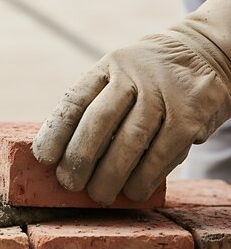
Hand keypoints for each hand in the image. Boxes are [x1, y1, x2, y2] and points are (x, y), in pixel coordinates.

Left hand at [32, 0, 230, 204]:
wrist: (205, 52)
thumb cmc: (148, 79)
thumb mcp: (119, 76)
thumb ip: (96, 106)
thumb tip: (65, 156)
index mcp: (108, 67)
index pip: (75, 101)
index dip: (55, 132)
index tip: (43, 158)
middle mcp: (133, 75)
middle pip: (99, 120)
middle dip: (80, 157)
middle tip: (69, 184)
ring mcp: (164, 92)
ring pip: (131, 140)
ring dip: (111, 174)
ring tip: (99, 196)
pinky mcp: (192, 112)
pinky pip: (164, 151)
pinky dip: (146, 176)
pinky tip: (134, 191)